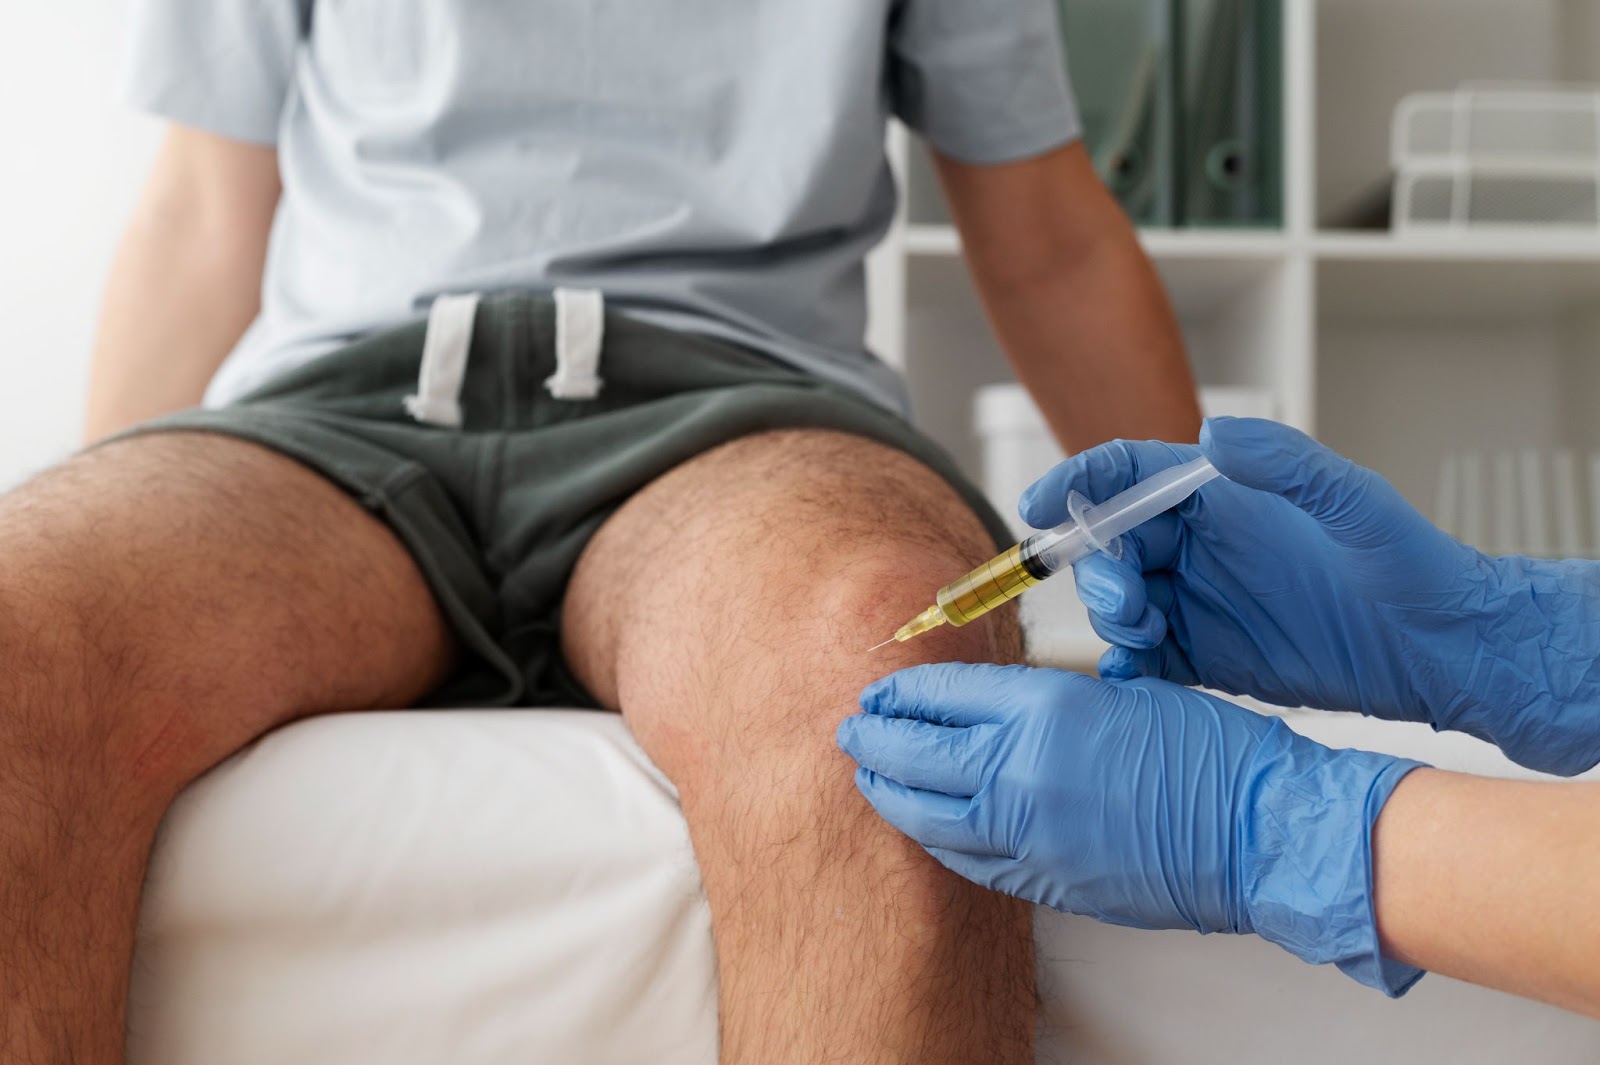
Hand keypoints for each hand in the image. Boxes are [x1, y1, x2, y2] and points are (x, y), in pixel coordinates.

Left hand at [838, 663, 1423, 994]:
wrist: (1261, 832)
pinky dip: (930, 835)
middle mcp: (1020, 772)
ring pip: (924, 813)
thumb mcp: (1116, 694)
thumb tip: (982, 705)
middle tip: (849, 727)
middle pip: (914, 752)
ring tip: (867, 774)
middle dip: (872, 737)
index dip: (901, 690)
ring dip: (887, 789)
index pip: (941, 695)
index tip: (879, 687)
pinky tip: (920, 823)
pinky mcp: (1042, 881)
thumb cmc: (1206, 750)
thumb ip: (1041, 701)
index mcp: (1043, 709)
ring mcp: (1026, 835)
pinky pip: (962, 858)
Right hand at [1024, 417, 1599, 776]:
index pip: (1130, 475)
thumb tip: (1212, 433)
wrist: (1444, 653)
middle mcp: (1202, 544)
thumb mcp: (1356, 504)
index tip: (1040, 507)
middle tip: (1125, 600)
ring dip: (1111, 617)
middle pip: (1113, 542)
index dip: (1078, 484)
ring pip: (1120, 600)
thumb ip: (1286, 464)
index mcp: (1224, 495)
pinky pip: (1143, 655)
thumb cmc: (1411, 568)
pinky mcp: (1206, 655)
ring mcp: (1200, 601)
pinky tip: (1137, 675)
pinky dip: (1126, 664)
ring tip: (1143, 637)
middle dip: (1098, 567)